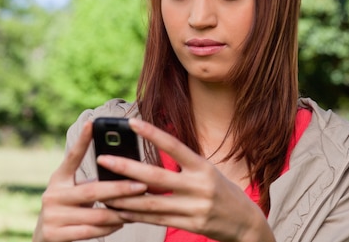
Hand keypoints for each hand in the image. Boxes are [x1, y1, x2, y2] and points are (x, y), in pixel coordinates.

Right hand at [32, 121, 147, 241]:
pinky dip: (109, 228)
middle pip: (92, 190)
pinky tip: (121, 223)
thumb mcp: (74, 192)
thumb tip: (125, 170)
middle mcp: (52, 195)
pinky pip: (90, 231)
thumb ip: (92, 182)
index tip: (92, 123)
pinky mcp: (54, 235)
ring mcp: (52, 216)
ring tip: (136, 209)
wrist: (43, 240)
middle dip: (120, 188)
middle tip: (141, 185)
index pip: (72, 157)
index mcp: (59, 179)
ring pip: (96, 214)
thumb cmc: (69, 209)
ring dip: (120, 213)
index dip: (82, 140)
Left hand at [97, 118, 275, 241]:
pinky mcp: (190, 225)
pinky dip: (136, 215)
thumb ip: (183, 168)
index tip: (132, 122)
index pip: (174, 146)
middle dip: (127, 168)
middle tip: (103, 159)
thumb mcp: (209, 173)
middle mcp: (199, 186)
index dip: (152, 134)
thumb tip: (148, 166)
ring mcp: (194, 208)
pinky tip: (120, 211)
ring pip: (151, 202)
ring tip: (103, 191)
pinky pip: (157, 219)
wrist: (245, 223)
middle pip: (156, 176)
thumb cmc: (224, 192)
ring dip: (124, 197)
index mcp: (204, 167)